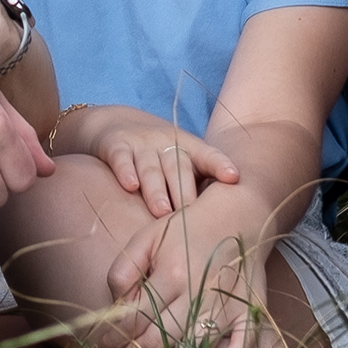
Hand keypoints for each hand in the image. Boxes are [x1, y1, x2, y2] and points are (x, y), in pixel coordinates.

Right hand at [50, 103, 239, 218]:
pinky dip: (126, 171)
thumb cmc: (157, 154)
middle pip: (178, 167)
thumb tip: (218, 223)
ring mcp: (141, 143)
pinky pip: (122, 158)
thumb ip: (197, 184)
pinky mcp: (116, 146)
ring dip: (157, 190)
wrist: (114, 123)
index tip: (233, 177)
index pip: (207, 155)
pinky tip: (130, 185)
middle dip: (184, 191)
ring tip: (161, 211)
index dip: (220, 164)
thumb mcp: (180, 161)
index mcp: (188, 147)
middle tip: (190, 216)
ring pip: (151, 167)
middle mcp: (166, 142)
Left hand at [106, 186, 278, 347]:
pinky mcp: (250, 311)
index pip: (135, 319)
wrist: (240, 214)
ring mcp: (228, 304)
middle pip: (161, 340)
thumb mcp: (147, 237)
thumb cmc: (188, 227)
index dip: (114, 340)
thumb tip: (116, 306)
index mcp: (172, 272)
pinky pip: (242, 347)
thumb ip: (124, 269)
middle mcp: (200, 291)